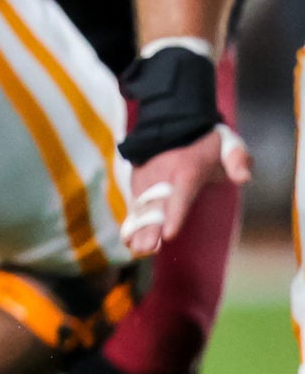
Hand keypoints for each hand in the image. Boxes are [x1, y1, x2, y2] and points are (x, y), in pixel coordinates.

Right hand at [122, 124, 251, 255]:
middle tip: (148, 249)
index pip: (181, 194)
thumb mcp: (229, 144)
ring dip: (139, 229)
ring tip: (137, 248)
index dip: (175, 214)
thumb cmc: (206, 142)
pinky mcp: (137, 183)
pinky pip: (135, 205)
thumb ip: (238, 160)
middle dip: (151, 228)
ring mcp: (147, 179)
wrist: (171, 125)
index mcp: (187, 169)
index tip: (169, 235)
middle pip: (156, 205)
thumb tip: (243, 178)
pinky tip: (130, 240)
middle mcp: (162, 176)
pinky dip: (133, 222)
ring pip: (142, 207)